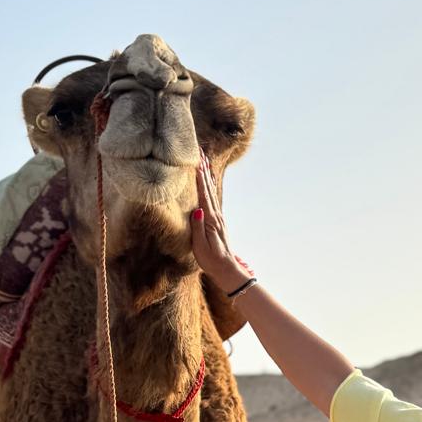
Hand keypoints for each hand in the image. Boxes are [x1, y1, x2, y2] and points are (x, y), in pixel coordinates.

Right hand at [190, 152, 252, 291]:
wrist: (226, 269)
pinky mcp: (216, 220)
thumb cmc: (211, 260)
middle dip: (204, 169)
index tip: (196, 161)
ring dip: (207, 174)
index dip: (199, 177)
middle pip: (209, 187)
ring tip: (204, 160)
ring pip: (211, 190)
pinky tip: (209, 180)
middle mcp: (215, 215)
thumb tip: (197, 210)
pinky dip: (209, 186)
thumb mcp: (201, 247)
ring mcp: (217, 217)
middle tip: (200, 152)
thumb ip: (198, 228)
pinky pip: (212, 197)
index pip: (203, 194)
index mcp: (210, 220)